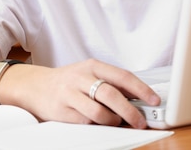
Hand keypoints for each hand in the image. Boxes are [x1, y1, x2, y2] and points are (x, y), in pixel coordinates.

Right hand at [1, 58, 160, 128]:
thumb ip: (111, 82)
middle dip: (130, 111)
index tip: (154, 100)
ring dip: (112, 121)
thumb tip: (138, 96)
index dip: (140, 89)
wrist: (36, 86)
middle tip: (140, 121)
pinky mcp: (62, 111)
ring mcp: (70, 94)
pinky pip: (85, 122)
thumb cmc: (69, 81)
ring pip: (99, 112)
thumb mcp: (89, 74)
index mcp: (92, 65)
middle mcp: (81, 77)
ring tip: (116, 122)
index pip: (122, 76)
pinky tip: (97, 122)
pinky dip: (96, 125)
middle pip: (111, 94)